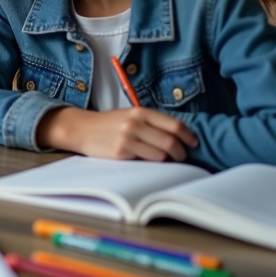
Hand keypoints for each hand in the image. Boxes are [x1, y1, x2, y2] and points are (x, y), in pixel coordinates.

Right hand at [36, 107, 198, 161]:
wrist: (82, 129)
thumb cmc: (109, 124)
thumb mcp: (130, 115)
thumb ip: (151, 123)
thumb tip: (179, 137)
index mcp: (141, 112)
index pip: (174, 125)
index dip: (188, 136)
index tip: (193, 143)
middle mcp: (135, 123)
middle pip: (171, 141)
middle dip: (181, 152)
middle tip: (182, 157)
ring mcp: (127, 138)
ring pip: (161, 154)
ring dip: (168, 160)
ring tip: (165, 161)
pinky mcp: (120, 152)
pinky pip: (147, 162)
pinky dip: (153, 164)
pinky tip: (149, 162)